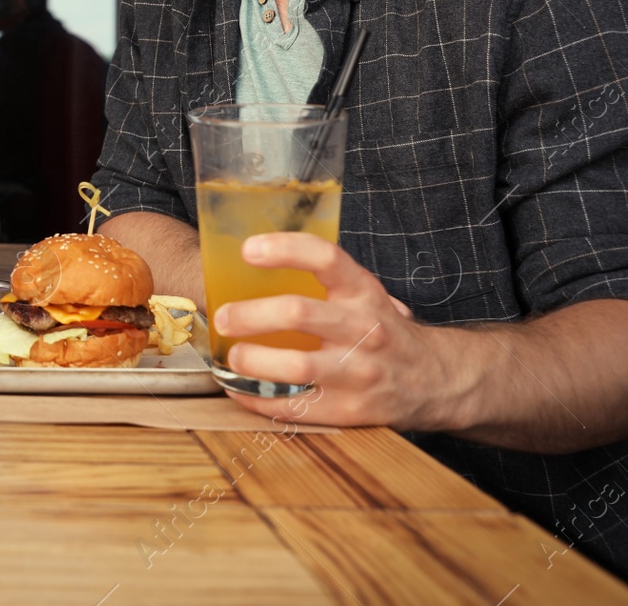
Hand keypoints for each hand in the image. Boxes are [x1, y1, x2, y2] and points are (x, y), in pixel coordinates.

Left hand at [213, 232, 454, 429]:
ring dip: (252, 361)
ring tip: (231, 356)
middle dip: (250, 315)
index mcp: (364, 293)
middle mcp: (364, 329)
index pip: (326, 258)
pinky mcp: (351, 411)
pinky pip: (295, 407)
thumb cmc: (385, 331)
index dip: (285, 249)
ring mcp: (359, 372)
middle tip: (223, 317)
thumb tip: (254, 260)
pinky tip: (239, 389)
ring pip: (295, 367)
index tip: (248, 250)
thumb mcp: (366, 295)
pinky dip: (258, 400)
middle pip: (298, 313)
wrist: (437, 380)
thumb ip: (326, 281)